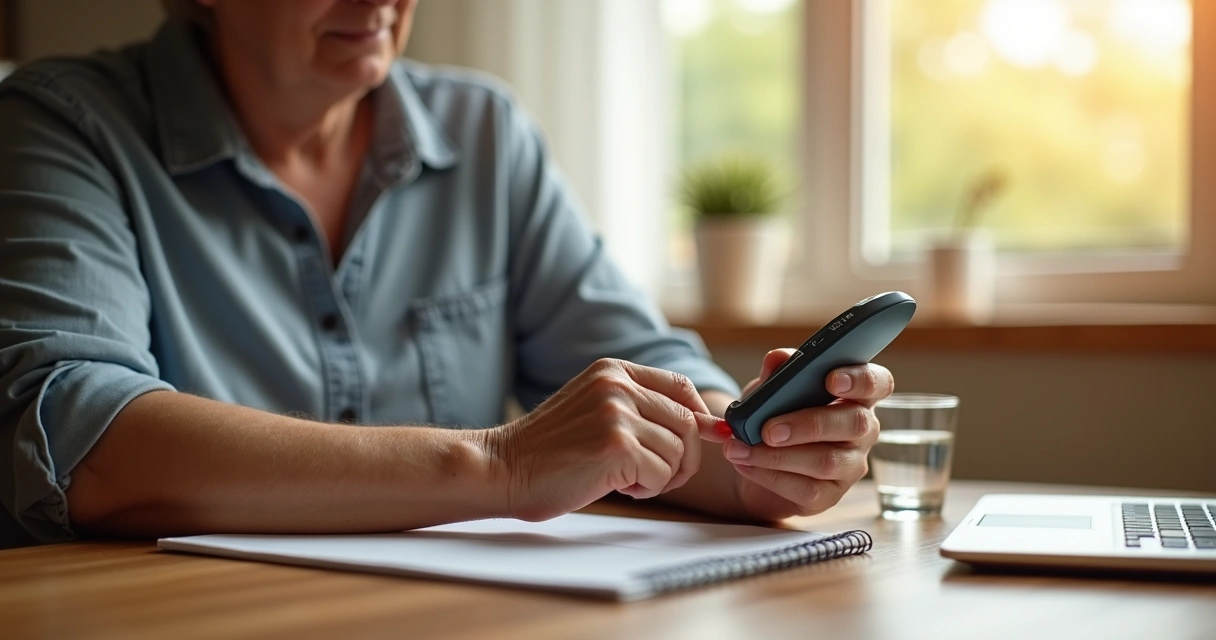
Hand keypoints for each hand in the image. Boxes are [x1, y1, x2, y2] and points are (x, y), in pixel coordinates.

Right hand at [487, 359, 719, 520]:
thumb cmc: (548, 450)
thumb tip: (709, 426)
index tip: (694, 443)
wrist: (502, 468)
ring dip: (661, 477)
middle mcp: (618, 386)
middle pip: (687, 423)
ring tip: (628, 480)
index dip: (698, 417)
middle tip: (658, 476)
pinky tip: (619, 488)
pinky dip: (648, 490)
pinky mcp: (616, 447)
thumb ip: (641, 408)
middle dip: (683, 458)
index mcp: (613, 371)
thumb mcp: (595, 409)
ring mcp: (617, 414)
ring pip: (678, 453)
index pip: (681, 386)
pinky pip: (662, 475)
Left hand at [711, 349, 891, 519]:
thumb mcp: (772, 389)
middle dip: (808, 424)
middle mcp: (863, 431)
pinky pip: (807, 490)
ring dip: (778, 455)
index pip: (877, 383)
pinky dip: (770, 476)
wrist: (756, 459)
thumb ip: (777, 373)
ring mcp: (851, 465)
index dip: (861, 380)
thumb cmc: (775, 415)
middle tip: (768, 429)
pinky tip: (745, 464)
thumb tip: (777, 358)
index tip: (831, 379)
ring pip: (827, 462)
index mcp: (856, 395)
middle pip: (854, 424)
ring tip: (740, 448)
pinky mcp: (830, 495)